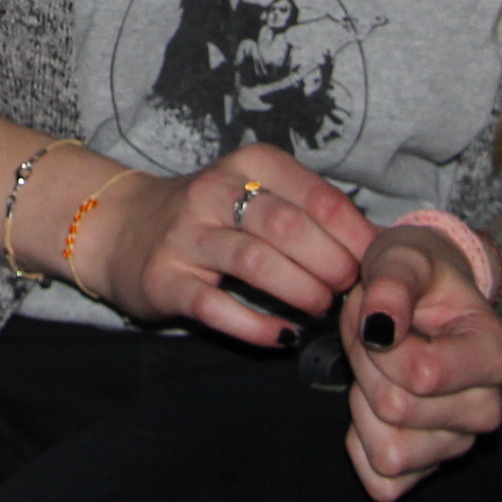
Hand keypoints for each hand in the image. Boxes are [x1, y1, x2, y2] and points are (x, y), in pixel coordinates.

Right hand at [85, 150, 376, 346]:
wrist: (121, 227)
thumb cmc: (210, 215)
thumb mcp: (256, 194)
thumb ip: (310, 213)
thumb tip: (380, 245)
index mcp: (248, 165)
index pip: (315, 195)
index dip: (353, 233)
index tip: (373, 263)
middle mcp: (213, 192)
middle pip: (287, 227)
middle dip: (329, 263)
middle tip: (347, 289)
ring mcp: (185, 236)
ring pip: (254, 262)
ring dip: (299, 291)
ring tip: (320, 309)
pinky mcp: (165, 278)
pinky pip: (216, 306)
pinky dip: (256, 326)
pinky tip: (282, 336)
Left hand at [338, 226, 501, 501]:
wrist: (425, 298)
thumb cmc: (417, 278)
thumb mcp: (403, 258)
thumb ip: (392, 283)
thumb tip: (379, 329)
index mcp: (495, 357)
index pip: (421, 374)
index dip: (378, 341)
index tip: (378, 311)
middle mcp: (486, 410)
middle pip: (396, 410)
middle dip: (364, 365)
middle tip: (371, 334)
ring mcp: (459, 444)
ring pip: (388, 453)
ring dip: (361, 404)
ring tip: (374, 366)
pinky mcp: (429, 469)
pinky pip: (382, 483)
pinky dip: (361, 444)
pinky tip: (371, 405)